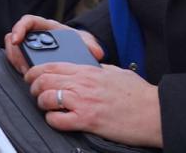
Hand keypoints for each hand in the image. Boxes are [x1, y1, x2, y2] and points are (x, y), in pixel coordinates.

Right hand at [3, 15, 102, 72]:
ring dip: (16, 61)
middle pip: (15, 37)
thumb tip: (96, 52)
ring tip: (27, 74)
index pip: (28, 21)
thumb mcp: (86, 42)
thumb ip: (91, 45)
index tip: (16, 40)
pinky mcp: (29, 60)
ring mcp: (30, 48)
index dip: (19, 29)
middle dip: (16, 52)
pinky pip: (17, 61)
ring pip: (13, 50)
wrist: (79, 52)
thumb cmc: (80, 44)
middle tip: (24, 66)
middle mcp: (36, 36)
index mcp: (47, 27)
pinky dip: (18, 68)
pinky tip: (28, 77)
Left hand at [26, 62, 162, 147]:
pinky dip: (53, 120)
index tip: (31, 76)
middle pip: (44, 80)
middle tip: (35, 93)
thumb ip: (98, 70)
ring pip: (47, 98)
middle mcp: (82, 84)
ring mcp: (84, 102)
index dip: (36, 71)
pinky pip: (58, 120)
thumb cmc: (139, 94)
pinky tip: (57, 121)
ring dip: (42, 103)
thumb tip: (89, 69)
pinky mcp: (87, 121)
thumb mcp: (115, 73)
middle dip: (34, 87)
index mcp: (88, 70)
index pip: (52, 65)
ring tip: (46, 107)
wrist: (154, 112)